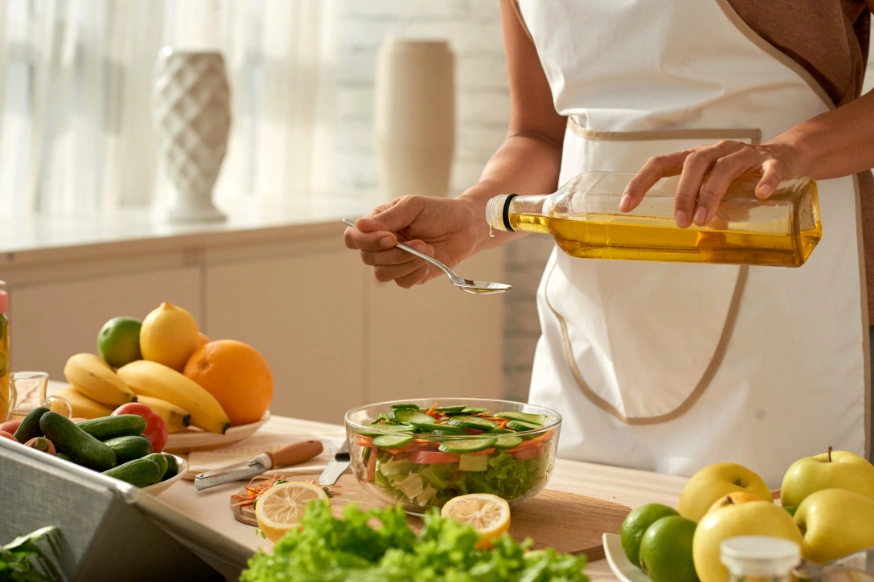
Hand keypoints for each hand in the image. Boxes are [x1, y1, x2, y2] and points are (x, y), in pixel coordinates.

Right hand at [343, 195, 480, 287]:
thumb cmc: (438, 212)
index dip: (367, 241)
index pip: (353, 237)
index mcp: (377, 225)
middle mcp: (381, 245)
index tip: (391, 237)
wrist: (465, 227)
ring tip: (427, 249)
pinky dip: (416, 272)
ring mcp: (394, 262)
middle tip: (421, 242)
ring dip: (406, 263)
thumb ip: (388, 217)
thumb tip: (360, 225)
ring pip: (382, 274)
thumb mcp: (413, 206)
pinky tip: (429, 260)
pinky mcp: (409, 275)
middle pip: (368, 258)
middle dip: (395, 253)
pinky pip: (401, 282)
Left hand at [620, 140, 802, 226]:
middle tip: (681, 223)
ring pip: (724, 167)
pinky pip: (770, 168)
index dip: (640, 183)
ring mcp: (745, 154)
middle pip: (693, 164)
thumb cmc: (742, 178)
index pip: (660, 164)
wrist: (788, 156)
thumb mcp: (716, 192)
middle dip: (683, 194)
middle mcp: (717, 151)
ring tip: (704, 220)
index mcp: (696, 158)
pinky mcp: (774, 160)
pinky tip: (761, 195)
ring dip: (711, 193)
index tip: (626, 206)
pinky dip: (766, 180)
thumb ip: (704, 210)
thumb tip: (694, 242)